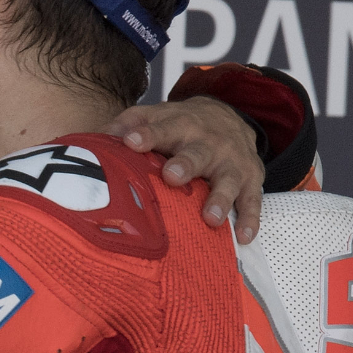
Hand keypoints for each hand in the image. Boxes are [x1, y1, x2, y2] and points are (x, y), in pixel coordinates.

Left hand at [105, 97, 263, 243]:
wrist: (231, 117)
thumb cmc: (182, 126)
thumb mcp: (158, 116)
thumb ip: (130, 124)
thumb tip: (100, 138)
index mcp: (181, 125)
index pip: (162, 128)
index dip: (147, 135)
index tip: (131, 142)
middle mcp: (208, 143)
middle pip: (197, 153)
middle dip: (186, 164)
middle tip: (172, 177)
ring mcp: (232, 163)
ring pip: (228, 180)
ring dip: (220, 198)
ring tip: (210, 218)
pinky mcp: (251, 180)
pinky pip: (252, 201)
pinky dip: (250, 218)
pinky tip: (243, 236)